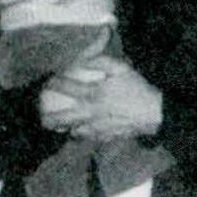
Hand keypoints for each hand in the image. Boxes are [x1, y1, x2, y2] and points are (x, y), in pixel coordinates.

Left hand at [41, 55, 161, 140]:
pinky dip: (80, 134)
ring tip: (57, 125)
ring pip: (72, 130)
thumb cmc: (139, 88)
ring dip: (64, 127)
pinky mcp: (105, 136)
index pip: (66, 87)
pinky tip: (80, 131)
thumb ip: (101, 61)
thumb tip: (84, 59)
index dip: (55, 82)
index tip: (49, 81)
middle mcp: (90, 112)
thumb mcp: (122, 68)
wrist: (154, 113)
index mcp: (94, 94)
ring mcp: (97, 127)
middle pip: (61, 118)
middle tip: (41, 115)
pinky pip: (87, 137)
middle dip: (48, 117)